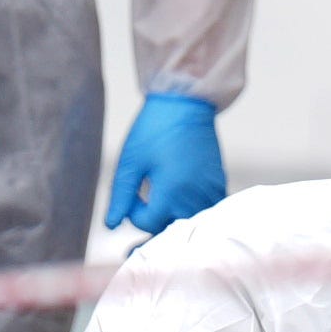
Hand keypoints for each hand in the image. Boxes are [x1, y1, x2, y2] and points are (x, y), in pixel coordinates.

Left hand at [103, 90, 228, 236]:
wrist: (185, 102)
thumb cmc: (154, 128)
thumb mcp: (131, 162)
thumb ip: (121, 196)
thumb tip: (111, 226)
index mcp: (172, 192)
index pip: (149, 224)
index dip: (135, 214)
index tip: (132, 197)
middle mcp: (195, 197)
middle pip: (172, 229)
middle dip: (155, 226)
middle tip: (140, 220)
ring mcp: (211, 190)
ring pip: (192, 222)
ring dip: (175, 220)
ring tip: (162, 209)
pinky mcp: (219, 182)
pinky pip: (208, 209)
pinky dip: (194, 211)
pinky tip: (182, 201)